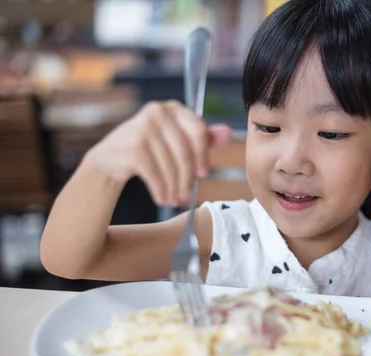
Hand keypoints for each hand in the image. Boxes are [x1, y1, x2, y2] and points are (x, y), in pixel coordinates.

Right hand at [84, 100, 230, 205]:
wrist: (110, 158)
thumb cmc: (150, 149)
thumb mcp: (177, 140)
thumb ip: (202, 137)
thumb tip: (228, 133)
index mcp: (173, 108)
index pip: (198, 131)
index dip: (203, 155)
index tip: (203, 174)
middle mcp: (157, 112)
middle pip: (185, 151)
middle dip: (187, 177)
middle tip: (187, 194)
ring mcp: (143, 127)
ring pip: (170, 165)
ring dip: (174, 188)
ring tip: (174, 200)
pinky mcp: (133, 146)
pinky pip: (155, 174)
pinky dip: (161, 190)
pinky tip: (162, 199)